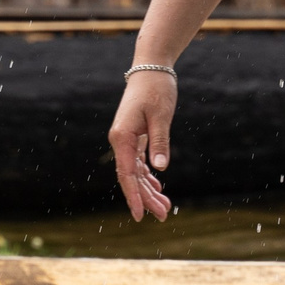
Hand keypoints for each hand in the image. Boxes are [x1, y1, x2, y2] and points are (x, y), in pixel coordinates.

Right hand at [109, 70, 176, 221]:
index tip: (139, 215)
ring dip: (149, 189)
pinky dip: (148, 175)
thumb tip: (159, 169)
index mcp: (122, 137)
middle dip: (146, 198)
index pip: (126, 174)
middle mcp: (120, 140)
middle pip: (131, 177)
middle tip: (162, 216)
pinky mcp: (135, 136)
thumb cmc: (156, 89)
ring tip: (164, 208)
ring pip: (135, 171)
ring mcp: (126, 139)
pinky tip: (157, 187)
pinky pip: (138, 162)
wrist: (151, 68)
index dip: (133, 196)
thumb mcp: (161, 115)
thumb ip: (159, 142)